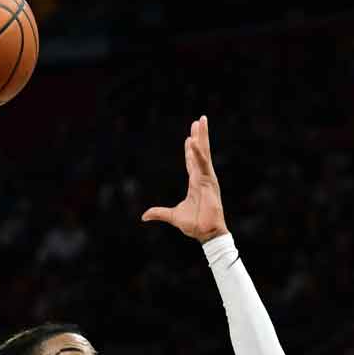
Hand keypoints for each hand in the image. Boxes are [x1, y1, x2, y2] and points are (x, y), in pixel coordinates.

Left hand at [142, 116, 229, 242]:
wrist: (206, 233)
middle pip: (200, 152)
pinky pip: (203, 164)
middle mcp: (202, 177)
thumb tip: (144, 216)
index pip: (192, 162)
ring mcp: (207, 178)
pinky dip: (198, 153)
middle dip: (200, 136)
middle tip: (199, 120)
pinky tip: (194, 141)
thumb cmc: (195, 225)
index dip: (190, 150)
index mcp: (195, 183)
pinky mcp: (209, 181)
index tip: (189, 137)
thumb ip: (159, 213)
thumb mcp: (172, 216)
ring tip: (201, 121)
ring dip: (202, 136)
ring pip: (203, 153)